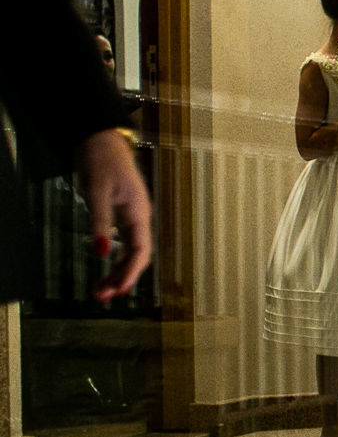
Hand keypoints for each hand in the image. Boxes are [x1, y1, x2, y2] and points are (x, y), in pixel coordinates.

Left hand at [74, 129, 151, 302]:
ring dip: (116, 271)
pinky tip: (104, 266)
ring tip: (100, 289)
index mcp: (139, 213)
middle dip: (121, 277)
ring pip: (129, 251)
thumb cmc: (101, 162)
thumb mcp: (96, 192)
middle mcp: (139, 218)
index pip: (140, 251)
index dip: (131, 273)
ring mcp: (132, 217)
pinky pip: (122, 243)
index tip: (119, 291)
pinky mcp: (122, 214)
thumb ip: (99, 222)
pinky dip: (114, 257)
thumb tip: (99, 253)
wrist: (100, 140)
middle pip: (136, 256)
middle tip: (101, 296)